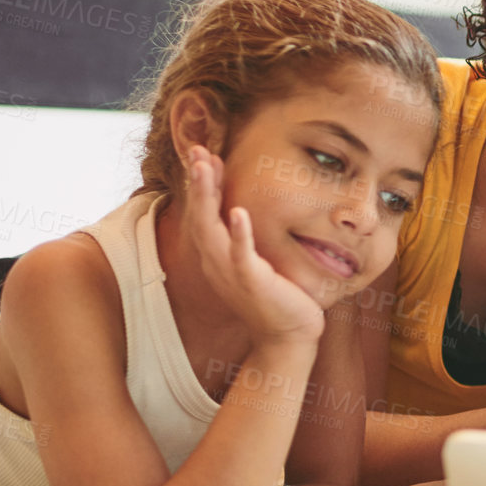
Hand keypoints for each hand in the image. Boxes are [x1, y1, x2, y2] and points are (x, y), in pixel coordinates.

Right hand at [184, 144, 325, 347]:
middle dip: (197, 181)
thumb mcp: (257, 262)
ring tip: (204, 166)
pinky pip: (242, 255)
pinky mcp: (253, 283)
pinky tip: (239, 212)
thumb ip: (249, 238)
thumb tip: (250, 211)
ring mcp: (232, 272)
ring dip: (207, 196)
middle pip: (199, 215)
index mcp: (217, 256)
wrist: (289, 337)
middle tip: (196, 149)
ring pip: (211, 229)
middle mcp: (217, 262)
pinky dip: (239, 233)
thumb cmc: (278, 298)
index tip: (204, 154)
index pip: (204, 212)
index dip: (202, 183)